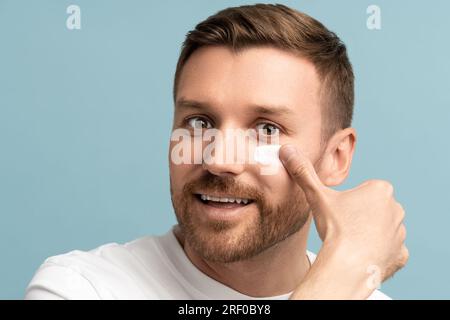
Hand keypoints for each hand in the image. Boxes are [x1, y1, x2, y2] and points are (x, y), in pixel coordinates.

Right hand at [279, 144, 408, 297]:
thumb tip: (287, 150)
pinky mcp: (401, 255)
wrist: (348, 266)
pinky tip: (362, 256)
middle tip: (342, 226)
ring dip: (369, 234)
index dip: (348, 201)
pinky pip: (389, 251)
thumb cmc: (335, 228)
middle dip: (361, 215)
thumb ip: (303, 172)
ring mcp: (400, 233)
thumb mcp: (316, 196)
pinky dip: (378, 254)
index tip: (339, 210)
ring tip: (350, 243)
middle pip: (373, 208)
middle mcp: (396, 208)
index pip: (364, 190)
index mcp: (380, 189)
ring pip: (382, 229)